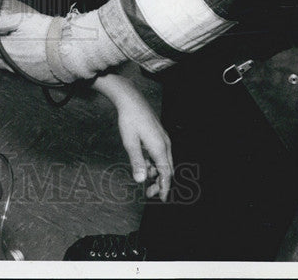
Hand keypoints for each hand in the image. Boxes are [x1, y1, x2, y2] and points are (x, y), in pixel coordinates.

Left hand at [0, 0, 63, 84]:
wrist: (73, 52)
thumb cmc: (49, 35)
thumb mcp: (22, 20)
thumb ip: (1, 21)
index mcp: (5, 48)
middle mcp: (11, 63)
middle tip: (0, 33)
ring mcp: (23, 72)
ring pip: (7, 61)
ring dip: (7, 52)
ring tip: (16, 42)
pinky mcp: (35, 76)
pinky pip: (21, 67)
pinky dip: (21, 59)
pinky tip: (30, 52)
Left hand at [93, 74, 172, 200]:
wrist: (131, 100)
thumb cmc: (129, 120)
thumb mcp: (130, 142)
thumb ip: (137, 162)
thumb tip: (141, 180)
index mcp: (160, 148)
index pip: (166, 173)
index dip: (164, 187)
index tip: (161, 198)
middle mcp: (165, 144)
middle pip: (167, 169)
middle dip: (160, 182)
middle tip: (149, 193)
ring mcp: (162, 138)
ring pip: (164, 161)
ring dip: (157, 172)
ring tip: (146, 180)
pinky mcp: (158, 134)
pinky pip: (160, 153)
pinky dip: (154, 162)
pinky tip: (144, 164)